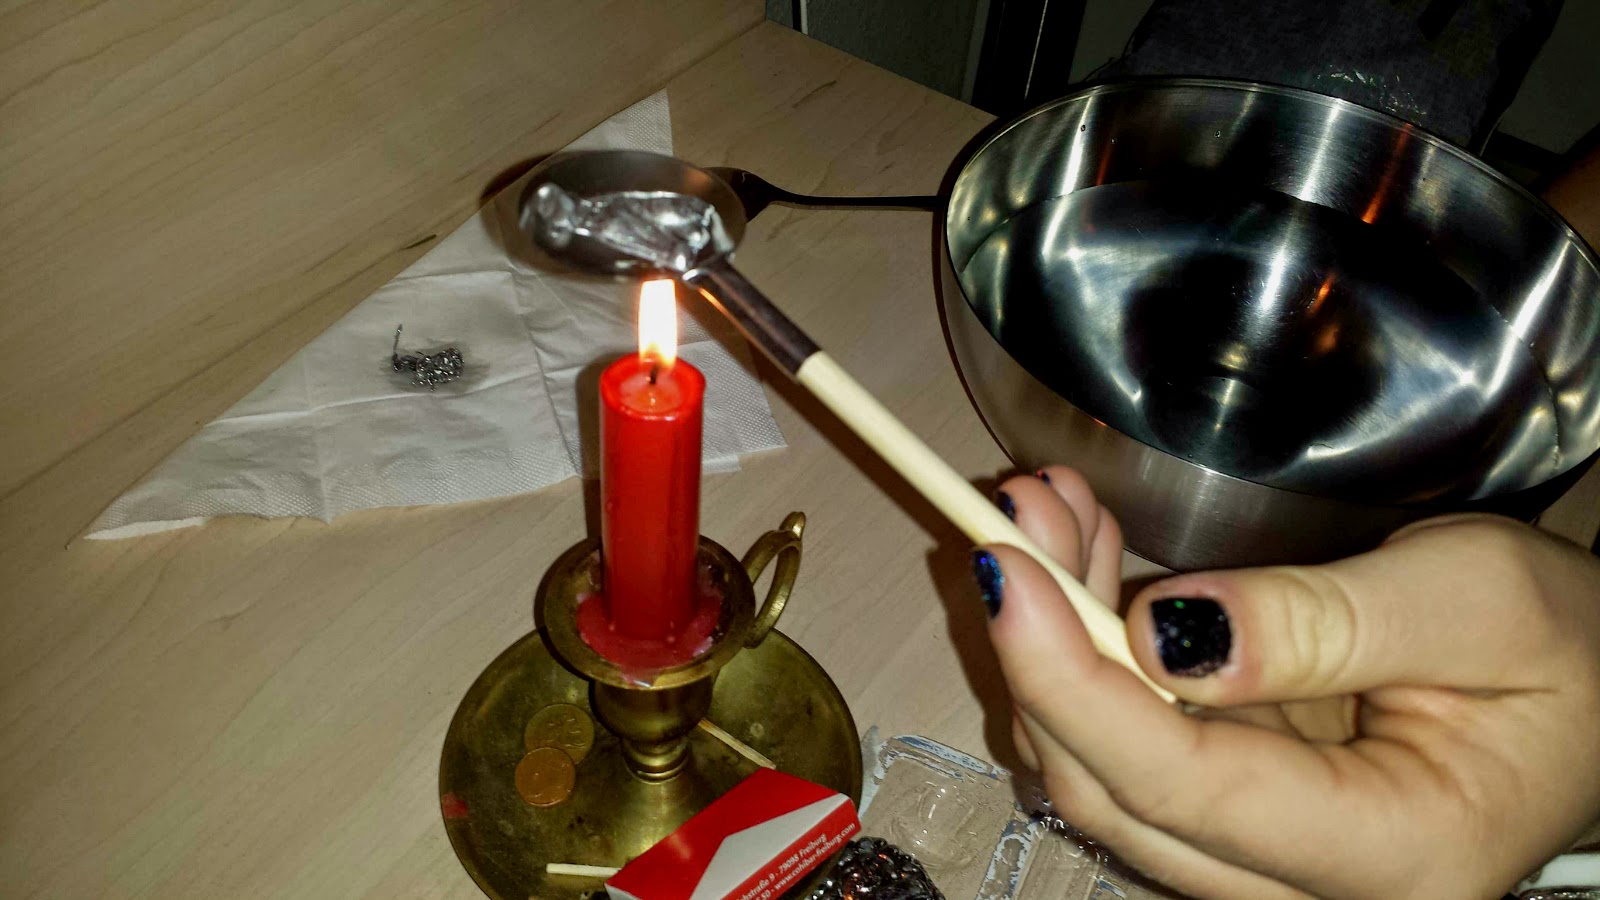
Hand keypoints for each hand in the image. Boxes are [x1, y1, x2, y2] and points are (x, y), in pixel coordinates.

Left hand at [977, 467, 1599, 899]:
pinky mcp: (1233, 804)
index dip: (1075, 682)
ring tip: (1045, 511)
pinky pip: (1128, 736)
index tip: (1008, 574)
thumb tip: (1162, 635)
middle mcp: (1307, 886)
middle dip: (1043, 649)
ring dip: (1053, 639)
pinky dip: (1087, 644)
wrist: (1589, 685)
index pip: (1185, 789)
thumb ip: (1321, 624)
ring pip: (1102, 769)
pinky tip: (1081, 553)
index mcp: (1393, 856)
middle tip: (1016, 515)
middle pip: (1116, 793)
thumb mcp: (1473, 599)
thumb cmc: (1563, 646)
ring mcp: (1259, 853)